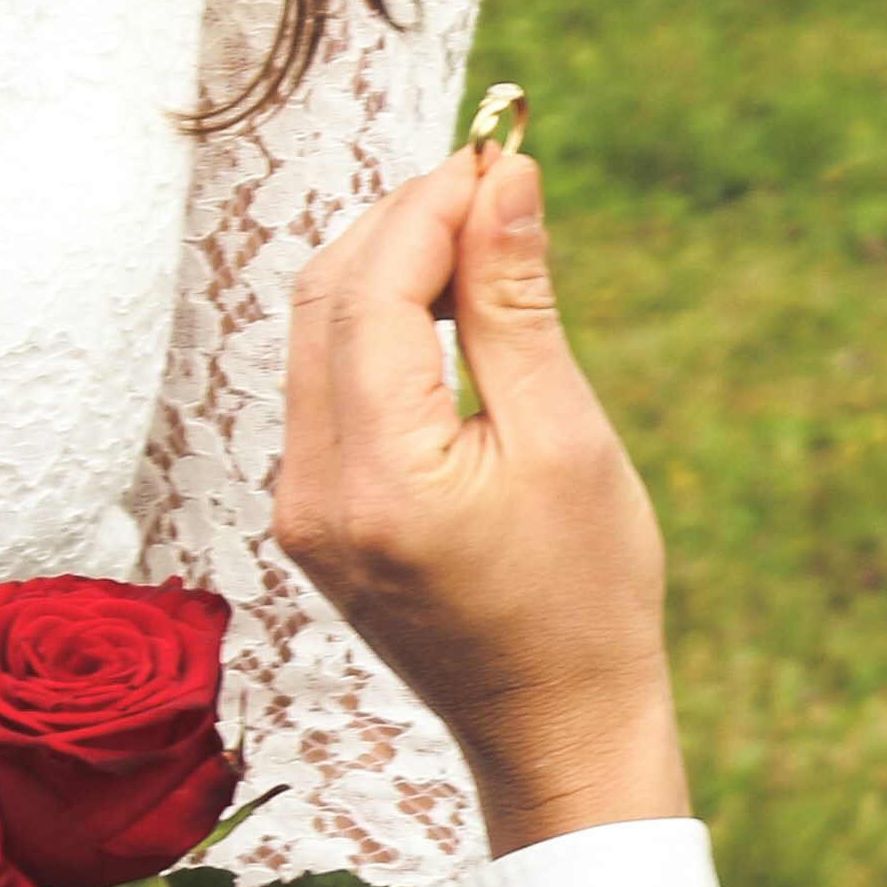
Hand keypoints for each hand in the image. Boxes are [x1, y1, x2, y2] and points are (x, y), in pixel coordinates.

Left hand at [278, 146, 687, 855]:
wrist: (556, 733)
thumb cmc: (585, 599)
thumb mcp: (567, 439)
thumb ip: (515, 304)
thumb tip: (503, 179)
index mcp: (377, 481)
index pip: (371, 291)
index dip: (430, 204)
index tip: (498, 153)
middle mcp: (312, 493)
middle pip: (324, 298)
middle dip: (401, 220)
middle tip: (490, 177)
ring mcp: (300, 508)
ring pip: (314, 335)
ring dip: (385, 266)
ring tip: (477, 232)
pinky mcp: (312, 516)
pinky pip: (324, 386)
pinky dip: (374, 327)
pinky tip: (443, 308)